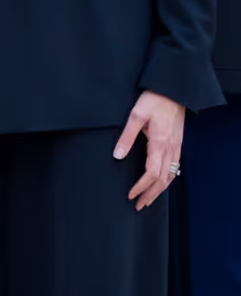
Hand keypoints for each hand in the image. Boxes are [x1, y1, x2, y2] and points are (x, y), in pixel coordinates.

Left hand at [113, 91, 184, 210]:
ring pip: (171, 176)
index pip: (151, 174)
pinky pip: (175, 168)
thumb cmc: (155, 100)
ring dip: (159, 190)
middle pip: (162, 180)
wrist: (175, 90)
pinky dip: (168, 180)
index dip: (141, 187)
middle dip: (150, 195)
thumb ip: (126, 136)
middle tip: (139, 206)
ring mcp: (176, 148)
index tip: (131, 195)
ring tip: (148, 200)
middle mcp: (170, 149)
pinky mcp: (178, 144)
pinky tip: (162, 182)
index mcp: (159, 144)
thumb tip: (117, 156)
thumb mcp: (136, 115)